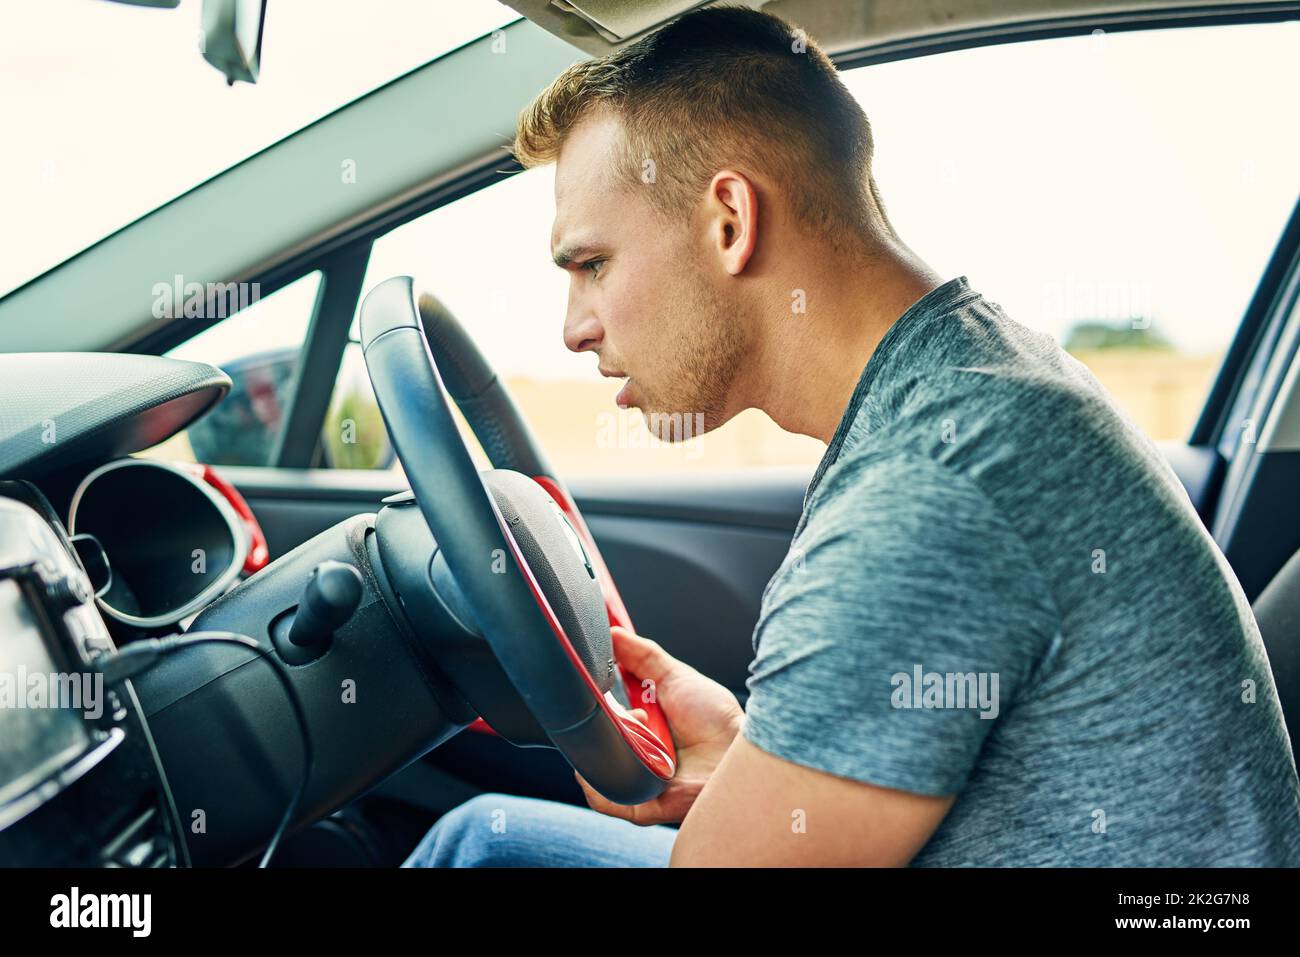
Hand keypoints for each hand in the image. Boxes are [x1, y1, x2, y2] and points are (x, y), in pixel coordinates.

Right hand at [576, 625, 744, 825]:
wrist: (741, 751)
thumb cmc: (718, 720)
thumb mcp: (676, 677)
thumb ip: (643, 656)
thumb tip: (615, 632)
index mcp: (641, 725)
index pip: (602, 717)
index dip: (596, 699)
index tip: (598, 680)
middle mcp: (636, 753)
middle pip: (598, 740)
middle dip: (604, 720)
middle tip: (632, 707)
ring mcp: (637, 779)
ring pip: (599, 767)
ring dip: (609, 744)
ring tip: (638, 726)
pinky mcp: (643, 804)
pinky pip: (608, 800)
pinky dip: (600, 783)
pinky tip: (614, 759)